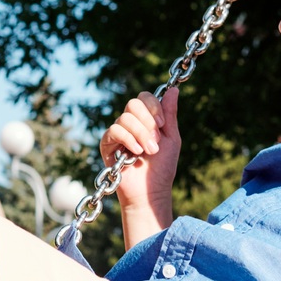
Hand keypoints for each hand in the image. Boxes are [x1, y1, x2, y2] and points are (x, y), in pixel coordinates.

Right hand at [101, 88, 180, 236]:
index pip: (144, 98)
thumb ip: (169, 114)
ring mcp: (117, 133)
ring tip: (148, 152)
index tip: (162, 124)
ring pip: (125, 118)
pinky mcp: (107, 145)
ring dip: (141, 135)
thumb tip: (173, 89)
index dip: (153, 107)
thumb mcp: (171, 138)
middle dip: (148, 122)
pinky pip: (114, 131)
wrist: (150, 191)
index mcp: (145, 120)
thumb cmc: (161, 168)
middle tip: (156, 141)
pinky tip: (135, 153)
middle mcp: (130, 124)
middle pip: (133, 103)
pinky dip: (128, 139)